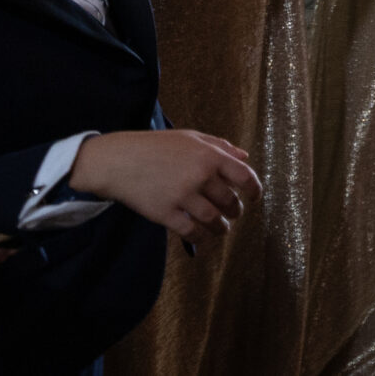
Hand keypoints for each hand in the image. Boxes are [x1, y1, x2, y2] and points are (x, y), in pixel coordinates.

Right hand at [68, 130, 260, 241]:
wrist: (118, 160)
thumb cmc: (156, 146)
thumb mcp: (191, 137)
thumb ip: (220, 146)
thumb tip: (245, 156)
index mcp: (209, 156)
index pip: (244, 176)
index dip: (255, 189)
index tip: (255, 198)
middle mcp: (200, 176)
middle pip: (229, 201)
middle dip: (235, 211)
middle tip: (234, 214)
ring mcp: (182, 195)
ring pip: (213, 219)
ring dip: (221, 227)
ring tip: (222, 229)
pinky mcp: (165, 213)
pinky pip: (190, 231)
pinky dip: (199, 237)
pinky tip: (202, 237)